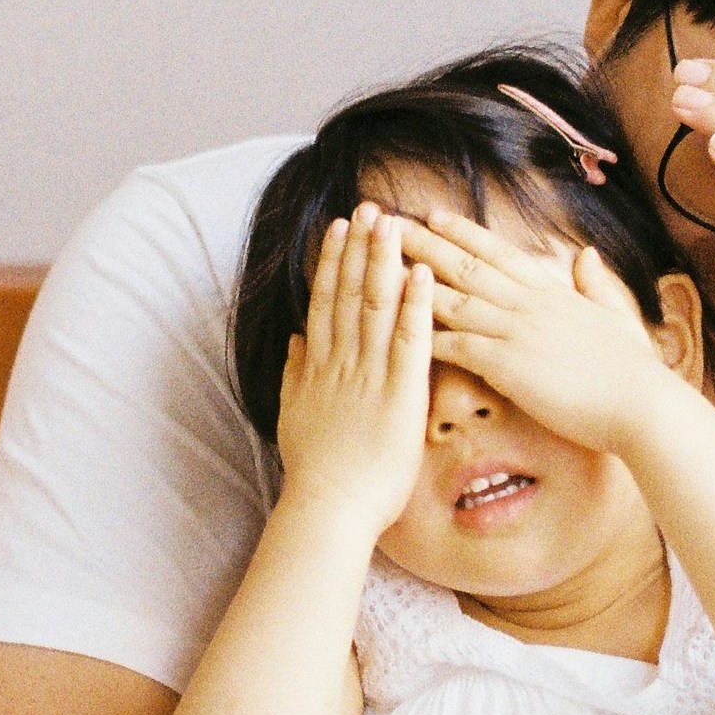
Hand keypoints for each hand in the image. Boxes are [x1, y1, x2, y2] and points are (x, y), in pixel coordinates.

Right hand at [276, 207, 434, 535]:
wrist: (329, 507)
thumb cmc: (316, 472)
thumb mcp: (294, 416)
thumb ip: (296, 375)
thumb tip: (296, 340)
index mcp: (319, 367)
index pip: (326, 302)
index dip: (333, 261)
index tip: (339, 228)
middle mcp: (341, 362)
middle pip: (349, 293)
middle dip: (359, 247)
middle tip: (369, 207)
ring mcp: (369, 376)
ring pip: (375, 306)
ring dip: (384, 261)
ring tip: (392, 223)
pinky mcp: (399, 395)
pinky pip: (408, 341)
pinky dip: (414, 305)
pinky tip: (420, 273)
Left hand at [396, 207, 686, 452]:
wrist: (643, 405)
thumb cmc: (634, 371)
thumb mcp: (616, 316)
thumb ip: (596, 285)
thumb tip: (588, 255)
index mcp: (552, 292)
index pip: (499, 253)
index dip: (463, 232)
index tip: (434, 214)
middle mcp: (529, 303)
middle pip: (466, 265)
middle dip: (424, 242)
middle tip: (387, 224)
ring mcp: (517, 331)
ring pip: (454, 298)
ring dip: (413, 281)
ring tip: (378, 265)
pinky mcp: (508, 365)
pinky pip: (457, 344)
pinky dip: (427, 334)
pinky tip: (396, 328)